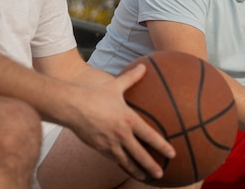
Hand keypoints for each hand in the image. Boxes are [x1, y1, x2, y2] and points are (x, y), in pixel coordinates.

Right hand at [65, 64, 175, 180]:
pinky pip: (113, 159)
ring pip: (126, 161)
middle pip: (140, 154)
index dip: (162, 146)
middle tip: (160, 174)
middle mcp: (121, 134)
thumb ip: (131, 77)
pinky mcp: (99, 148)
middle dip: (151, 166)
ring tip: (145, 177)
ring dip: (136, 170)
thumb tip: (143, 66)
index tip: (172, 154)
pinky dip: (121, 164)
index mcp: (128, 119)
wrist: (73, 106)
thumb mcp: (115, 85)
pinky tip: (125, 167)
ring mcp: (109, 143)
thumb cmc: (95, 95)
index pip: (150, 136)